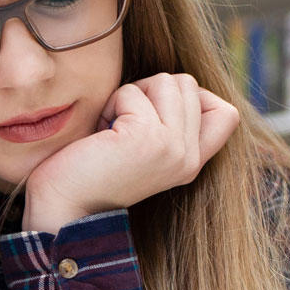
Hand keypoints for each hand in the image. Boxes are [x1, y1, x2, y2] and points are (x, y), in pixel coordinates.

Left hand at [22, 73, 237, 233]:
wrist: (62, 208)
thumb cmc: (92, 170)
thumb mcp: (145, 146)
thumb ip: (171, 122)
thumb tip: (182, 82)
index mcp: (192, 162)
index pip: (227, 114)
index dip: (194, 96)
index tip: (154, 111)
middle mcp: (189, 158)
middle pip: (188, 84)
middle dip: (148, 90)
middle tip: (122, 122)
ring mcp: (172, 148)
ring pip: (166, 80)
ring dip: (129, 95)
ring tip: (111, 128)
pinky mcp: (148, 138)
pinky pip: (131, 92)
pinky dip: (109, 104)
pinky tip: (99, 135)